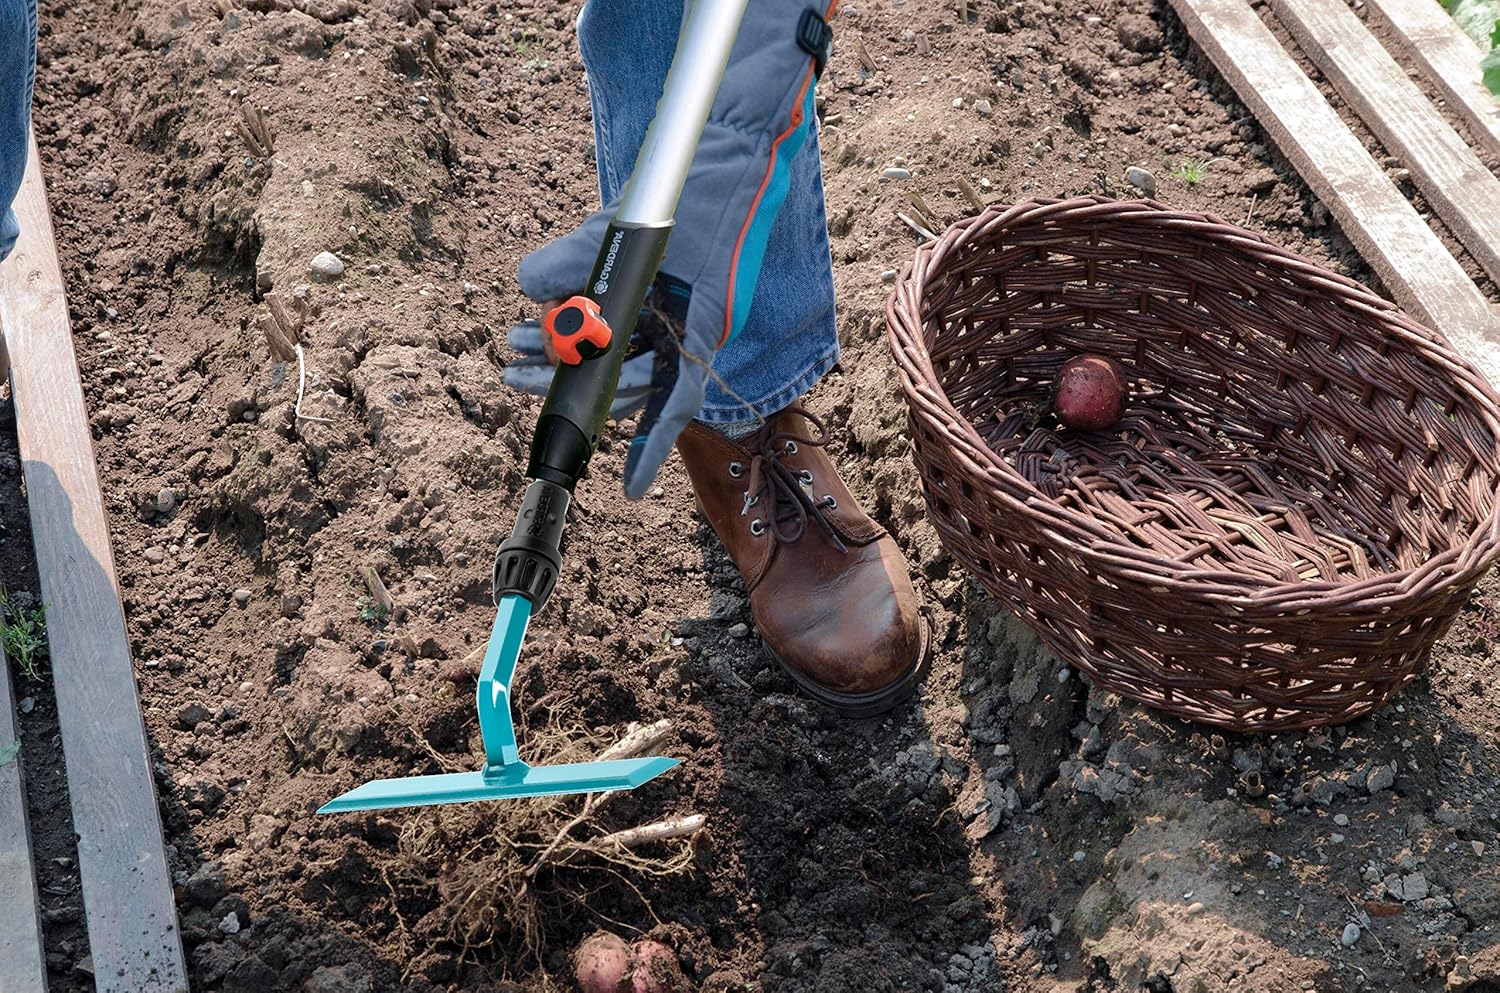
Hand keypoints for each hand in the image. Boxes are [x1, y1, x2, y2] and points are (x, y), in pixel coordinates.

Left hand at [517, 0, 834, 498]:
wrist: (734, 142)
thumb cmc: (702, 185)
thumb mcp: (637, 225)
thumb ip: (578, 256)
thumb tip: (529, 286)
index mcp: (700, 327)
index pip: (674, 402)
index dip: (651, 446)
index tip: (628, 489)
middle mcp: (686, 328)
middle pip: (626, 379)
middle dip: (567, 381)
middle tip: (511, 371)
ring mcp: (671, 310)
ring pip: (614, 352)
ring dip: (562, 348)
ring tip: (512, 337)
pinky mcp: (655, 290)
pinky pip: (616, 321)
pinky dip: (579, 317)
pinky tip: (542, 305)